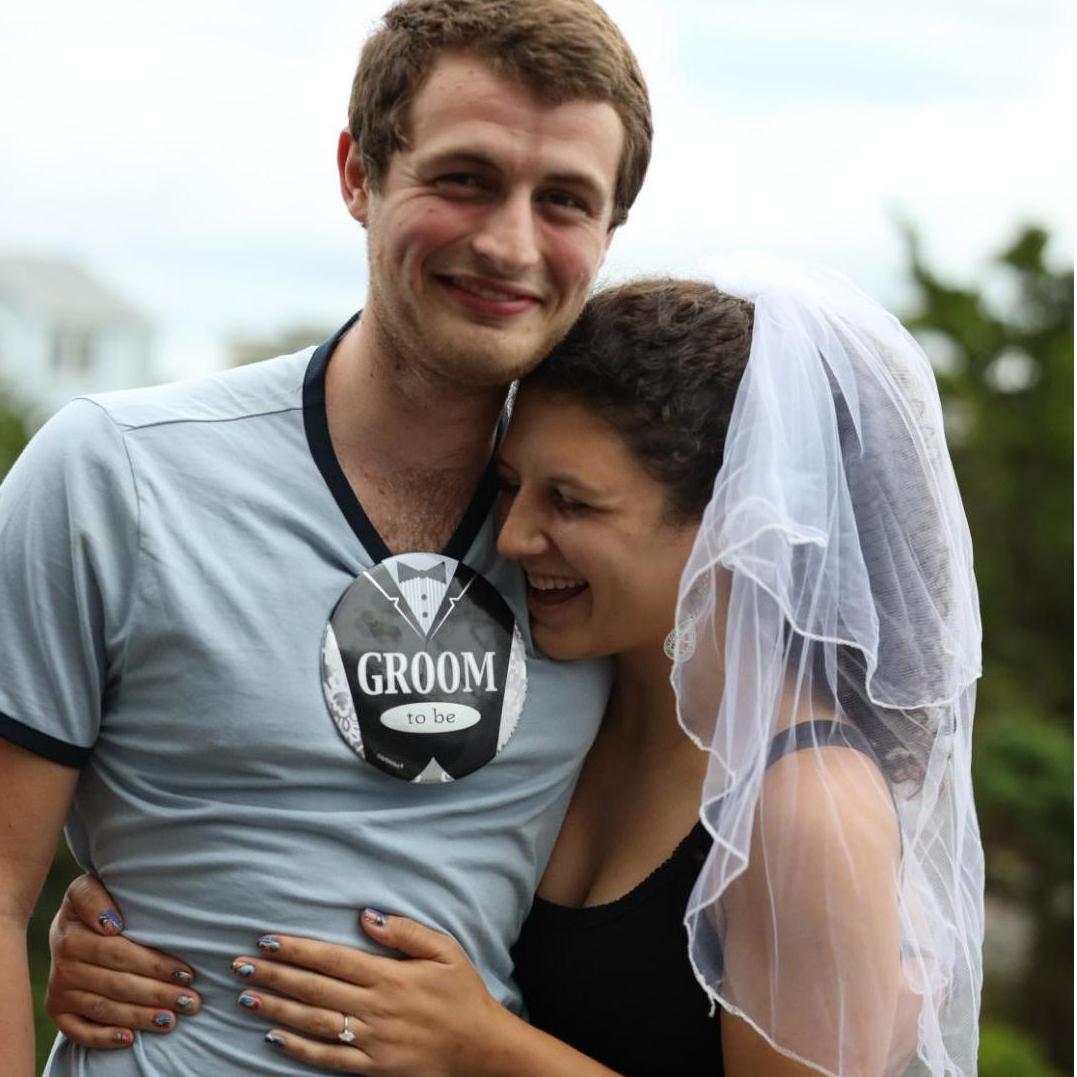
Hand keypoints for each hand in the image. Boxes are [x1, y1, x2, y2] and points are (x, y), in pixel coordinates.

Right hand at [47, 874, 201, 1047]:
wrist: (65, 926)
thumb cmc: (94, 904)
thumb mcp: (88, 889)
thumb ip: (95, 897)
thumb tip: (111, 923)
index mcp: (73, 936)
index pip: (121, 954)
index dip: (156, 965)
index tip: (187, 972)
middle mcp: (63, 966)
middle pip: (118, 985)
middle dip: (159, 994)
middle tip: (191, 1001)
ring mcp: (60, 991)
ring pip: (105, 1009)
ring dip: (141, 1017)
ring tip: (173, 1020)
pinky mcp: (57, 1011)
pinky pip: (79, 1031)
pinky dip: (104, 1038)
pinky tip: (130, 1039)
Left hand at [230, 910, 506, 1075]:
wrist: (480, 1048)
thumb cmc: (462, 994)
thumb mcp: (445, 951)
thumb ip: (405, 932)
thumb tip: (367, 915)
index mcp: (389, 976)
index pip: (332, 959)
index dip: (297, 949)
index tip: (267, 940)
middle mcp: (375, 1008)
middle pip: (314, 989)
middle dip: (275, 975)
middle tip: (241, 966)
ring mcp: (371, 1040)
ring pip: (314, 1022)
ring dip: (278, 1009)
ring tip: (247, 997)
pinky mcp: (372, 1067)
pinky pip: (328, 1057)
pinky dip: (298, 1048)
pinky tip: (274, 1037)